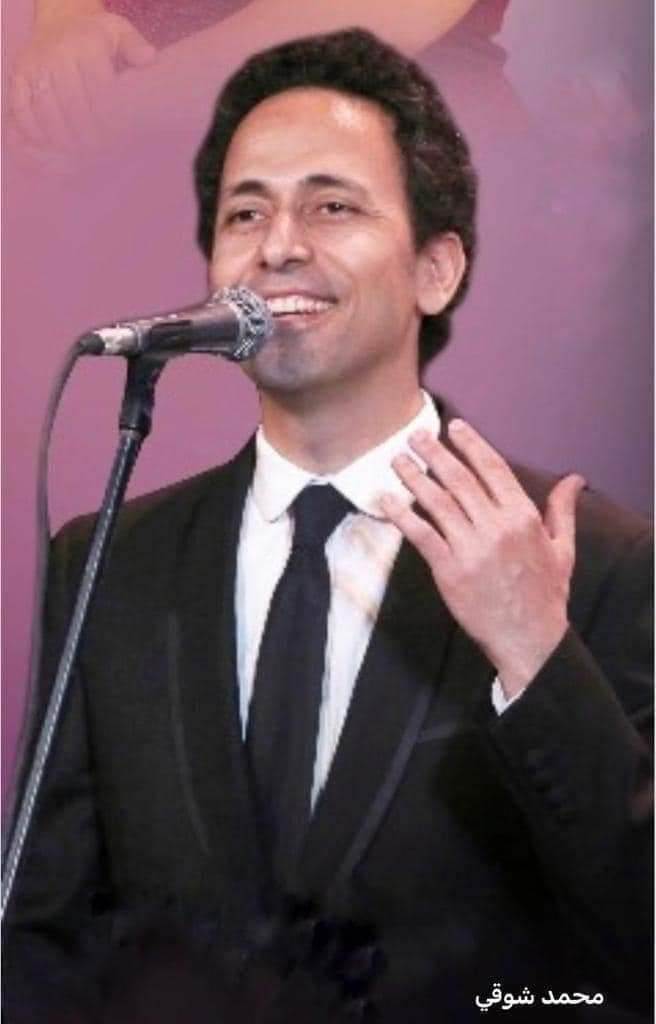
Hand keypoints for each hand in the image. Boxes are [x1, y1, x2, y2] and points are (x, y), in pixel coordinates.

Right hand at [9, 11, 155, 155]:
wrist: (60, 21)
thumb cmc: (96, 36)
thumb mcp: (119, 32)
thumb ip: (135, 46)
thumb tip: (149, 59)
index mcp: (87, 45)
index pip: (100, 91)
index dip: (109, 121)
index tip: (118, 142)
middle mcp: (58, 53)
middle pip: (74, 105)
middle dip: (88, 136)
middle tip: (99, 155)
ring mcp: (35, 65)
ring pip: (48, 111)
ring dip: (64, 139)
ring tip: (79, 157)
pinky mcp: (18, 75)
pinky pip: (22, 108)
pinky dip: (35, 131)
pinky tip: (52, 146)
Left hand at [381, 419, 585, 696]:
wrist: (529, 637)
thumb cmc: (546, 593)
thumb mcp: (563, 548)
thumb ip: (562, 510)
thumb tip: (574, 479)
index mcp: (523, 517)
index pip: (493, 469)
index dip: (472, 444)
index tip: (453, 426)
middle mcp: (496, 527)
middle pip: (460, 479)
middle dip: (435, 453)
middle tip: (414, 435)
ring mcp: (471, 548)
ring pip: (438, 502)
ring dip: (414, 478)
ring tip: (397, 460)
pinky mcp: (450, 570)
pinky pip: (422, 535)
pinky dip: (402, 515)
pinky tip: (387, 499)